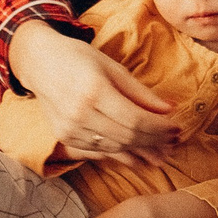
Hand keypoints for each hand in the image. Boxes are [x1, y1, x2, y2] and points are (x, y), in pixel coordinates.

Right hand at [7, 22, 175, 161]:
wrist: (39, 63)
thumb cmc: (79, 58)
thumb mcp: (113, 67)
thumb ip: (140, 92)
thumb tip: (170, 108)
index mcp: (94, 91)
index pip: (135, 118)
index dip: (160, 127)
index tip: (177, 128)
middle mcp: (79, 113)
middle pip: (127, 135)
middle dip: (155, 141)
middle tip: (174, 142)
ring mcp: (70, 128)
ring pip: (114, 147)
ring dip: (141, 153)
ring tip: (162, 154)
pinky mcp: (65, 136)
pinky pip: (99, 151)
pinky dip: (121, 156)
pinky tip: (139, 159)